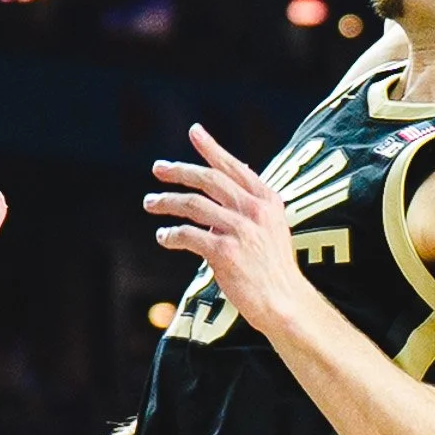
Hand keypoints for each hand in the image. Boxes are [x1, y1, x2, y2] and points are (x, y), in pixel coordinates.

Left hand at [145, 125, 311, 333]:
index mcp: (267, 200)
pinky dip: (171, 234)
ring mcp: (240, 230)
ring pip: (193, 205)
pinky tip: (163, 236)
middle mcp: (255, 210)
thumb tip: (220, 189)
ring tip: (151, 203)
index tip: (195, 131)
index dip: (212, 148)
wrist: (284, 303)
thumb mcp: (272, 227)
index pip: (233, 167)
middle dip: (180, 171)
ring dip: (167, 202)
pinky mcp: (225, 252)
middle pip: (209, 180)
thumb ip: (249, 206)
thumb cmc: (273, 269)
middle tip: (158, 168)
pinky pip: (188, 235)